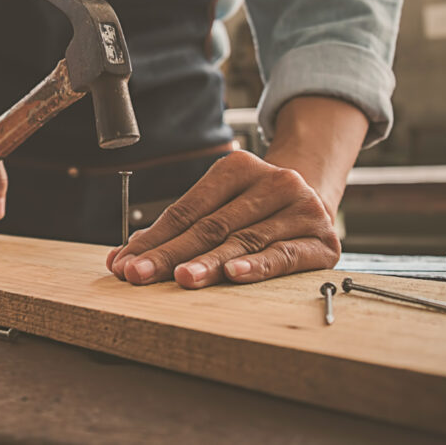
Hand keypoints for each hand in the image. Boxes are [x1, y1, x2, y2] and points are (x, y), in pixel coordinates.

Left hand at [106, 150, 340, 287]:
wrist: (317, 200)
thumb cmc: (255, 208)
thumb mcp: (220, 204)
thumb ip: (178, 229)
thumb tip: (125, 257)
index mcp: (238, 168)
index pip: (187, 209)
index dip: (154, 238)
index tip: (124, 262)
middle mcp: (273, 182)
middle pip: (210, 226)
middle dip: (170, 254)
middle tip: (140, 275)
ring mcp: (301, 209)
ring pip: (243, 241)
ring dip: (208, 263)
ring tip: (181, 278)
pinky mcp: (321, 240)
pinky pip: (284, 256)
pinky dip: (257, 267)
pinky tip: (234, 276)